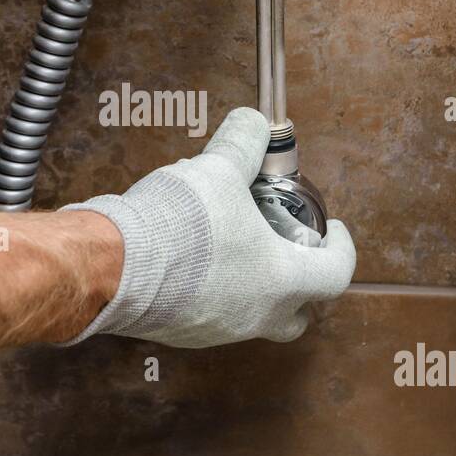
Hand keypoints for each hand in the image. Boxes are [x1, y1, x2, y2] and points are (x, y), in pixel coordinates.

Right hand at [62, 108, 355, 347]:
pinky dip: (213, 294)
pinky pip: (210, 317)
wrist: (113, 263)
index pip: (335, 274)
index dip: (342, 249)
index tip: (336, 232)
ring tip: (236, 247)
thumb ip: (243, 142)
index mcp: (280, 281)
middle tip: (292, 254)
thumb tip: (254, 122)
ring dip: (253, 288)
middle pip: (297, 315)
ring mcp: (216, 330)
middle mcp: (253, 316)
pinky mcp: (179, 332)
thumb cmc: (178, 224)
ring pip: (251, 317)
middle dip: (302, 287)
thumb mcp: (219, 168)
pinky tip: (194, 262)